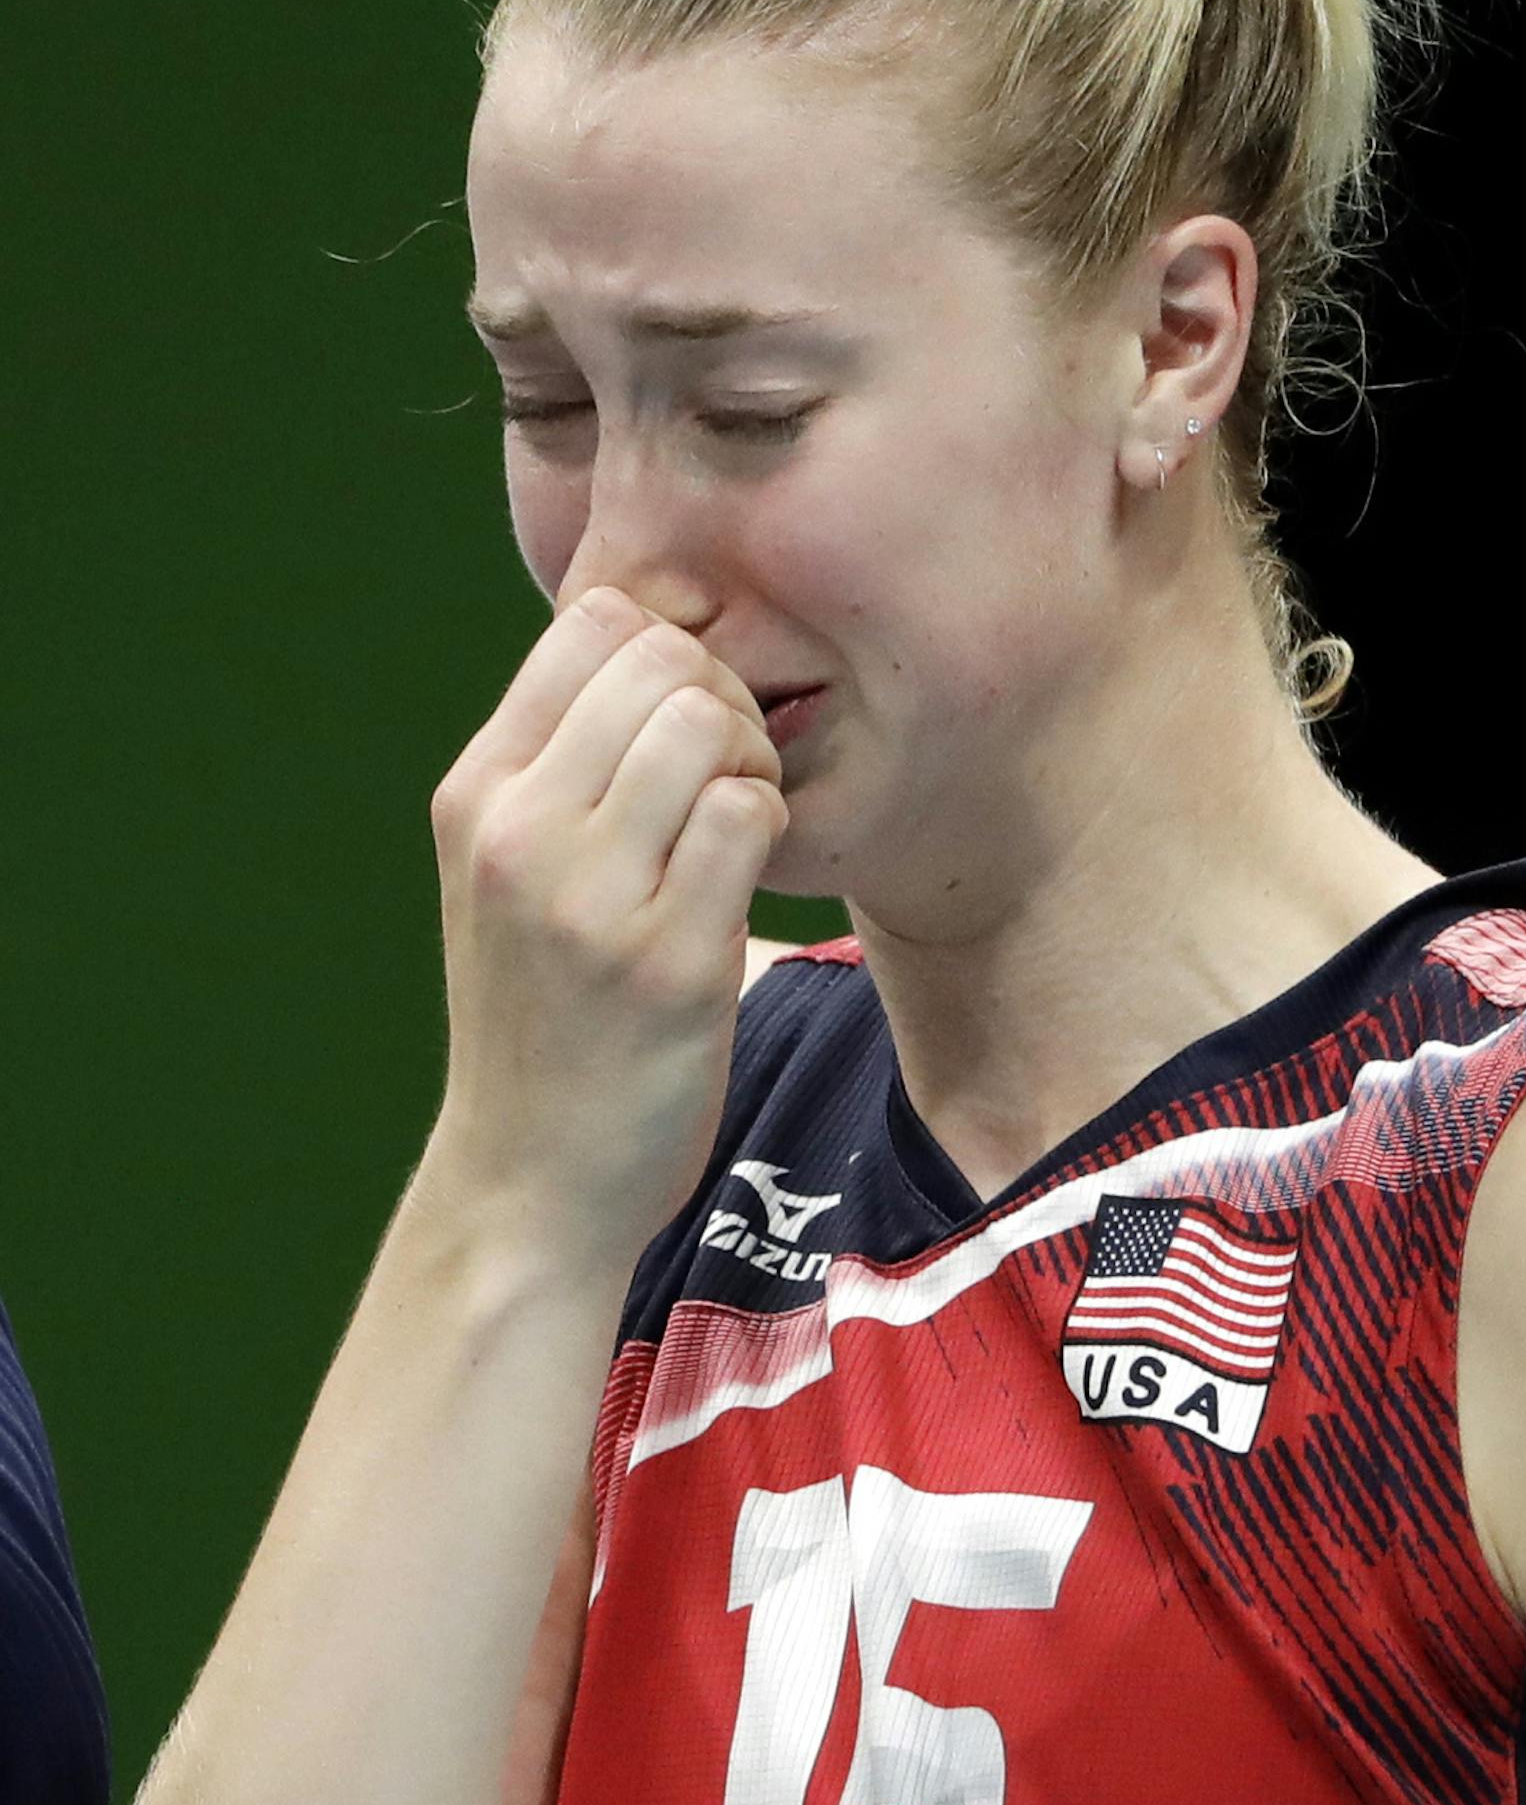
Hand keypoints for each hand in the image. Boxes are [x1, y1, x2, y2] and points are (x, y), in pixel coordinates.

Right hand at [421, 586, 786, 1269]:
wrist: (528, 1182)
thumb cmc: (543, 1017)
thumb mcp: (505, 877)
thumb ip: (558, 769)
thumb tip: (657, 648)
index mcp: (477, 795)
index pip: (592, 622)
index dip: (671, 651)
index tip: (685, 727)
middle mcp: (519, 832)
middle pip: (662, 659)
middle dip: (724, 698)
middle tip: (730, 779)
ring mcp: (588, 896)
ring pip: (707, 723)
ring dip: (753, 762)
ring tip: (738, 829)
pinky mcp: (667, 961)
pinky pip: (746, 815)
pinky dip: (769, 829)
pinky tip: (749, 875)